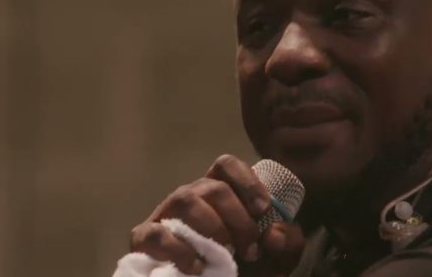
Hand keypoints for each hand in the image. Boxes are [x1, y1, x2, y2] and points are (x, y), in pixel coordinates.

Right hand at [130, 154, 305, 275]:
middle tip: (250, 249)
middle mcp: (192, 196)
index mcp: (220, 193)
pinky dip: (177, 249)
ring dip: (211, 227)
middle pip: (213, 187)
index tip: (263, 209)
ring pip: (185, 200)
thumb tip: (274, 233)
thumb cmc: (245, 269)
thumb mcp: (276, 258)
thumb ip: (286, 243)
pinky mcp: (145, 238)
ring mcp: (167, 214)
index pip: (227, 165)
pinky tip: (196, 267)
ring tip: (224, 255)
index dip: (246, 181)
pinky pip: (155, 233)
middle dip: (237, 218)